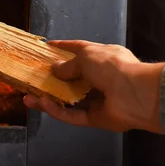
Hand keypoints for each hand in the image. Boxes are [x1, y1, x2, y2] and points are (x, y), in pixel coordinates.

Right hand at [23, 40, 164, 132]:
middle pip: (70, 78)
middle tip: (32, 78)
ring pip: (67, 100)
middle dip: (51, 79)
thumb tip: (55, 69)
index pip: (78, 50)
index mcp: (102, 57)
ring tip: (27, 97)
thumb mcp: (86, 57)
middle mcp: (99, 77)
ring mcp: (96, 99)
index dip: (62, 48)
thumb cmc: (112, 67)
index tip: (46, 48)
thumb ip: (68, 65)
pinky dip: (57, 110)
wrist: (137, 95)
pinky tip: (42, 105)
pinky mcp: (94, 118)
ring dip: (48, 98)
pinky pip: (72, 115)